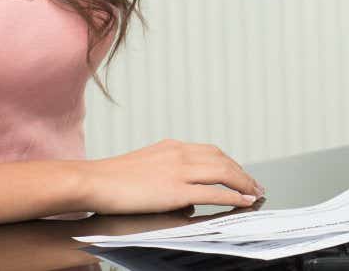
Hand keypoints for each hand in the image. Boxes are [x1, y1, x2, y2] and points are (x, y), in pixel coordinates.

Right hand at [80, 139, 262, 213]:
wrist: (92, 181)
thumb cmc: (112, 179)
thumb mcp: (146, 167)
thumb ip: (168, 176)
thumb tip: (187, 198)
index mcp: (172, 147)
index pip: (211, 151)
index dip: (230, 163)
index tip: (240, 173)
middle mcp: (180, 154)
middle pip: (223, 160)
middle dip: (243, 173)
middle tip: (255, 185)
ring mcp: (179, 171)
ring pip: (224, 173)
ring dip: (244, 183)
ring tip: (255, 193)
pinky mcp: (175, 190)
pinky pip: (214, 192)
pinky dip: (233, 196)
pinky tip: (244, 200)